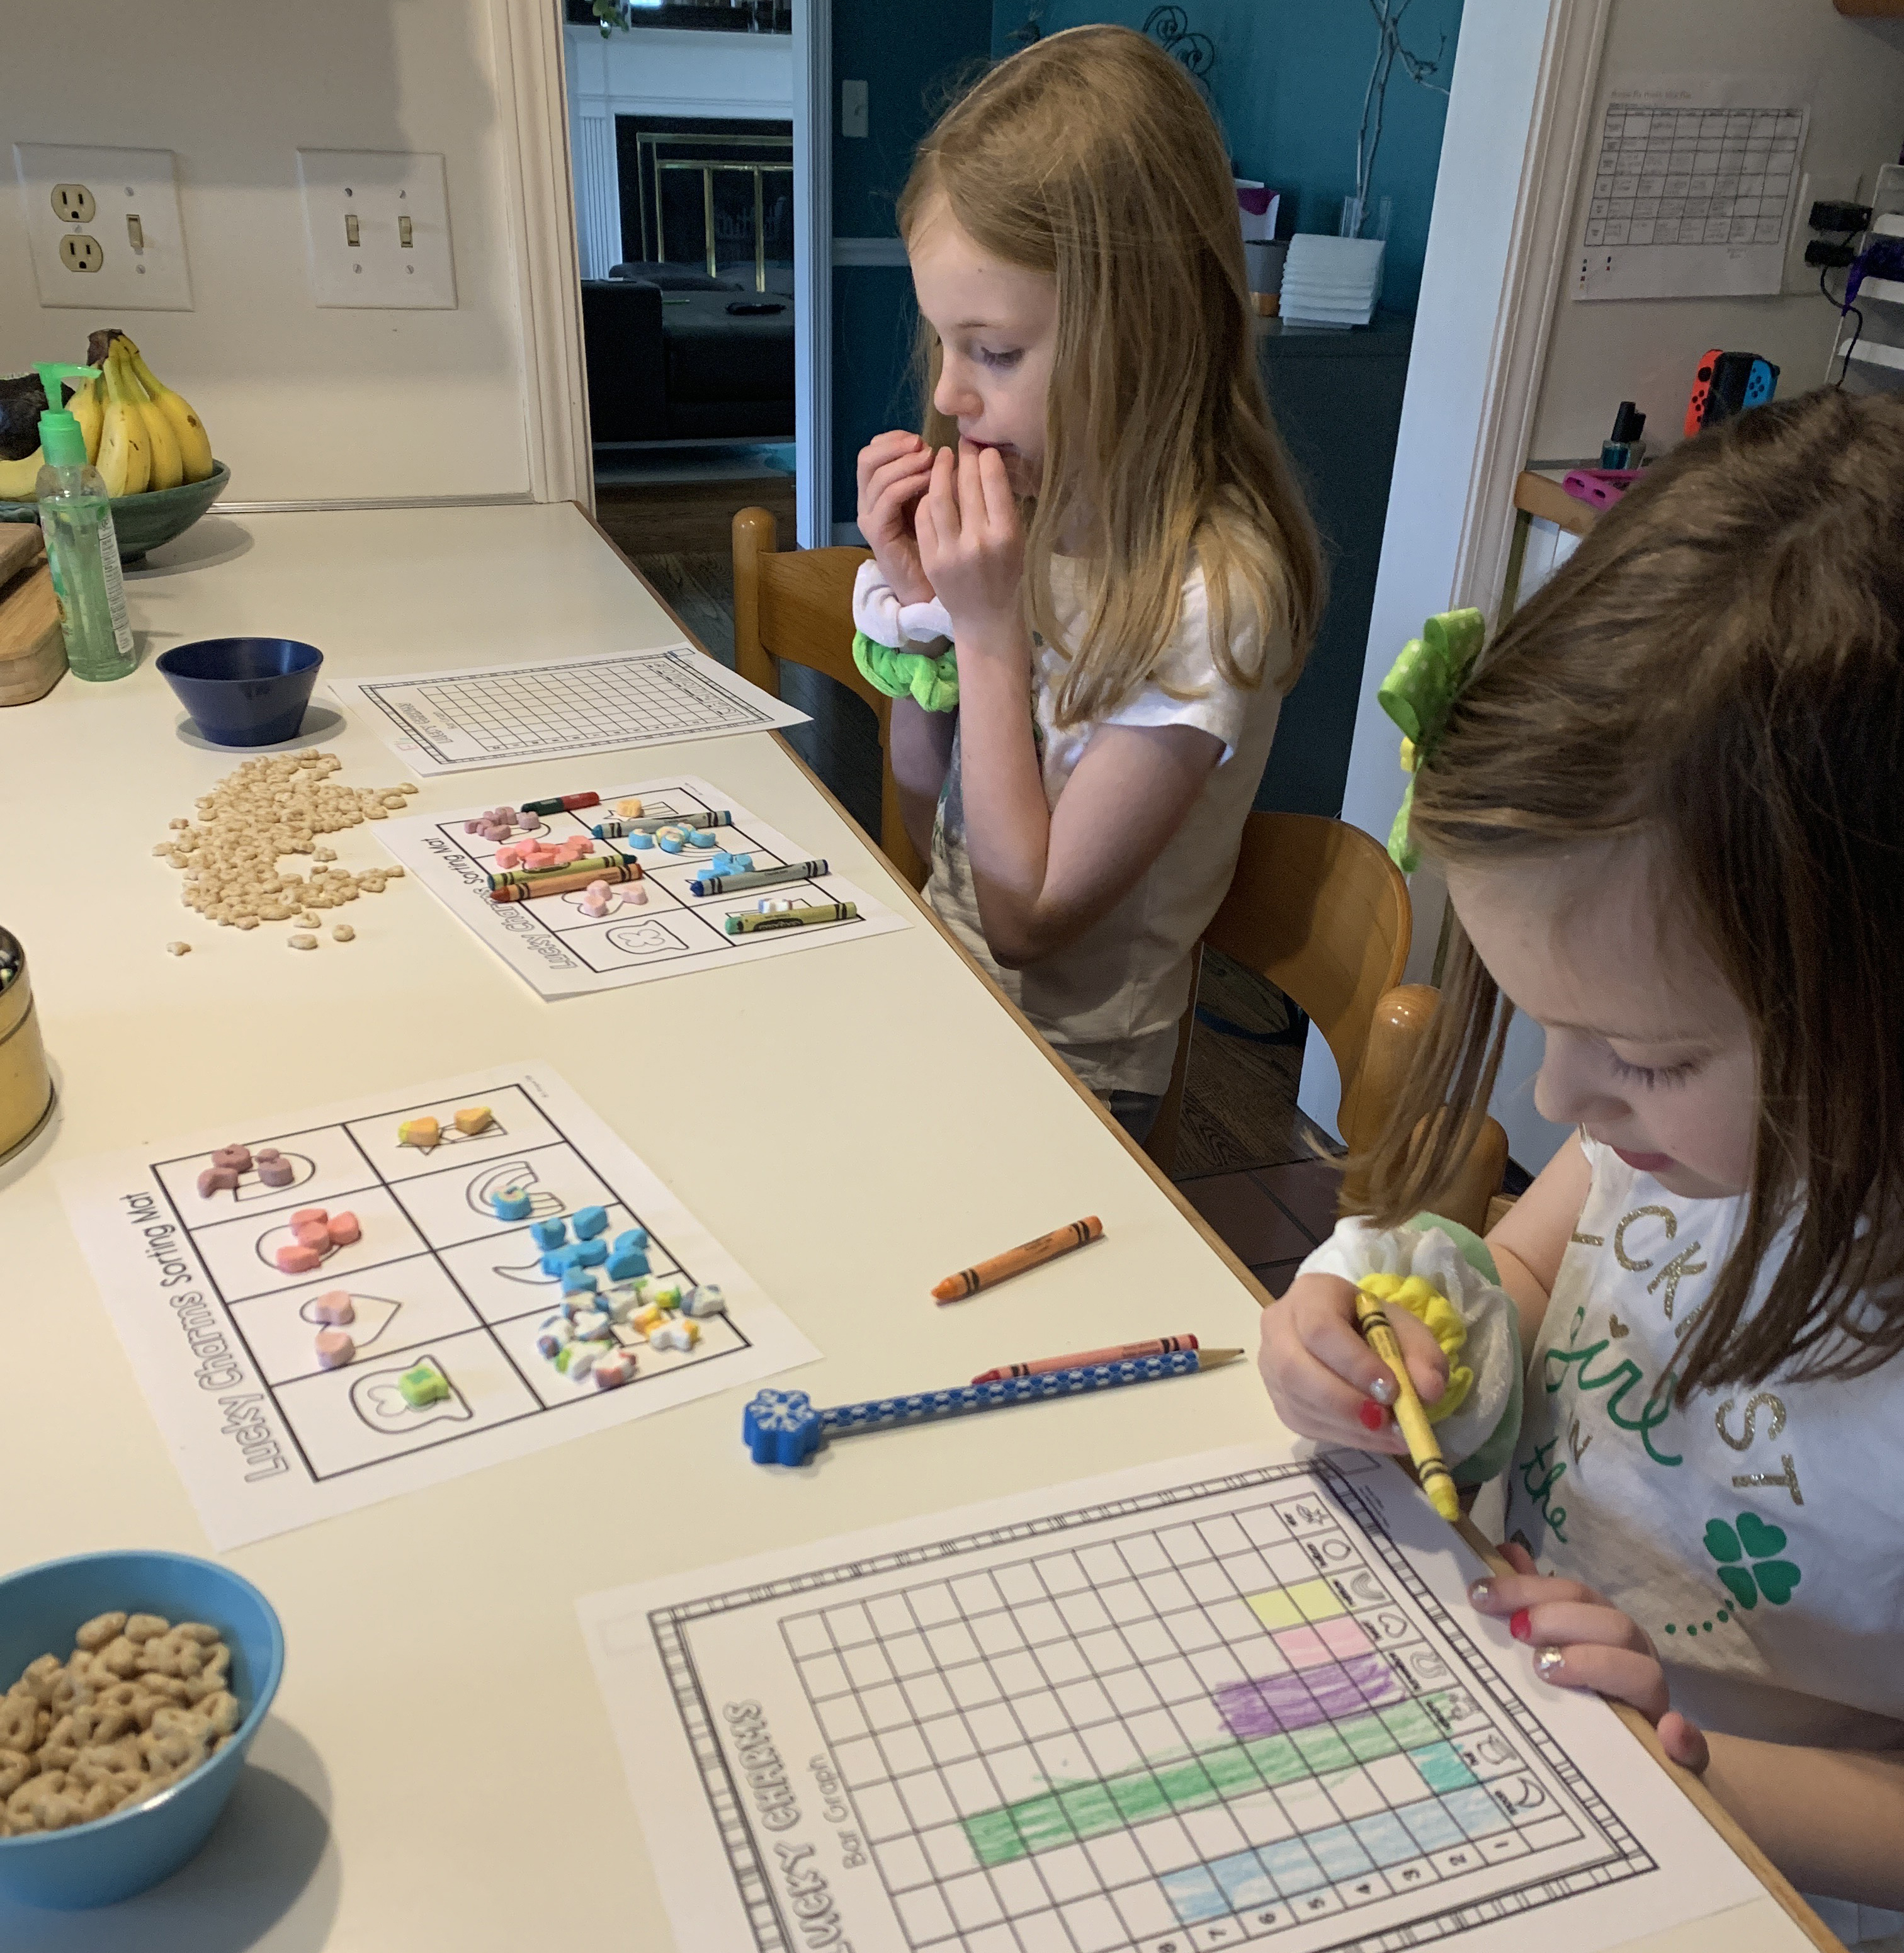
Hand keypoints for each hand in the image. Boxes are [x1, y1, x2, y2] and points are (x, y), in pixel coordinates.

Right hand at [856, 430, 936, 607]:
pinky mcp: (878, 533)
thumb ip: (929, 477)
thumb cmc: (935, 545)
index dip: (894, 439)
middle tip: (923, 447)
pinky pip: (887, 499)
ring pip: (877, 476)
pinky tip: (929, 480)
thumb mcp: (932, 502)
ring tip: (930, 461)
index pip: (873, 451)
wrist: (928, 586)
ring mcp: (870, 517)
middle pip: (867, 459)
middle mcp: (868, 502)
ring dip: (905, 463)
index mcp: (877, 490)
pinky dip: (907, 484)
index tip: (920, 439)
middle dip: (895, 446)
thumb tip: (943, 447)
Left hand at [915, 442, 1024, 644]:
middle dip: (964, 458)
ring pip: (939, 498)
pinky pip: (924, 518)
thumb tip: (984, 462)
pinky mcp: (931, 560)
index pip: (994, 483)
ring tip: (942, 457)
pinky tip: (930, 488)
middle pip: (967, 486)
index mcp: (1006, 535)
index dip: (986, 460)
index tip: (983, 448)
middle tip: (963, 443)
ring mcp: (952, 552)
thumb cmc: (1006, 573)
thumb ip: (1001, 506)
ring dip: (939, 471)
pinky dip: (926, 498)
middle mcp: (979, 542)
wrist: (986, 617)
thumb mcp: (1014, 539)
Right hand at [1257, 1271, 1448, 1456]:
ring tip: (1392, 1433)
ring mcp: (1270, 1364)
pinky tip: (1375, 1436)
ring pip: (1298, 1401)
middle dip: (1346, 1402)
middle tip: (1389, 1421)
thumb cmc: (1377, 1325)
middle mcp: (1279, 1326)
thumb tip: (1427, 1391)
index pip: (1320, 1329)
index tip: (1392, 1390)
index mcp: (1311, 1294)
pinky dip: (1344, 1436)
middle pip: (1296, 1368)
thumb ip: (1424, 1355)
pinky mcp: (1277, 1398)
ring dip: (1349, 1425)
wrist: (1351, 1333)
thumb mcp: (1408, 1329)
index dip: (1354, 1364)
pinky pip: (1303, 1423)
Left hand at [1470, 1543, 1710, 1769]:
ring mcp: (1658, 1706)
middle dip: (1559, 1618)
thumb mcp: (1553, 1645)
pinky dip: (1684, 1738)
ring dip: (1598, 1664)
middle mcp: (1636, 1660)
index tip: (1482, 1594)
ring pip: (1644, 1672)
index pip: (1576, 1594)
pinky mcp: (1679, 1756)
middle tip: (1517, 1630)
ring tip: (1548, 1668)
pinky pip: (1693, 1747)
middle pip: (1612, 1624)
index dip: (1529, 1587)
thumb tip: (1505, 1552)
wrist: (1634, 1761)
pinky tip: (1669, 1732)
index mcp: (1608, 1632)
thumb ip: (1533, 1602)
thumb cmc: (1582, 1692)